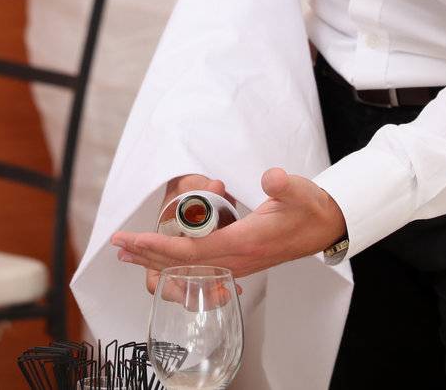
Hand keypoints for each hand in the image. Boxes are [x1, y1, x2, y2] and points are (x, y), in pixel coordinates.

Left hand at [113, 167, 345, 290]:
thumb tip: (272, 177)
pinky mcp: (240, 261)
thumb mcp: (301, 192)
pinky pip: (201, 267)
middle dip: (148, 255)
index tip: (131, 239)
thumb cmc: (309, 209)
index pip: (192, 251)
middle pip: (183, 264)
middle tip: (117, 247)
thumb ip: (286, 186)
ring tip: (131, 254)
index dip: (159, 246)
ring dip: (158, 260)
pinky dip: (176, 263)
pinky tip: (162, 260)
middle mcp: (237, 259)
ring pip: (189, 268)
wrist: (327, 228)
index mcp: (245, 243)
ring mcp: (238, 264)